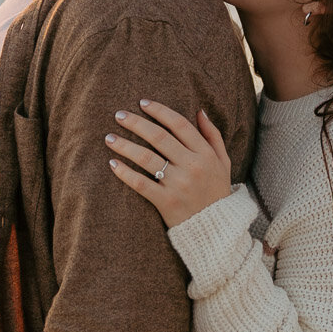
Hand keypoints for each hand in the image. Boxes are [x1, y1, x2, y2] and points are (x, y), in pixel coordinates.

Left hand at [106, 99, 232, 227]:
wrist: (216, 229)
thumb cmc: (217, 191)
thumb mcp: (223, 162)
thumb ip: (213, 135)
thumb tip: (199, 111)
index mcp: (205, 154)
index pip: (179, 124)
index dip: (159, 111)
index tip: (142, 103)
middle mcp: (192, 166)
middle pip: (159, 137)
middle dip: (136, 123)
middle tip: (119, 115)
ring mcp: (178, 185)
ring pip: (146, 158)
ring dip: (125, 145)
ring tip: (109, 138)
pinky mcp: (166, 202)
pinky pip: (141, 184)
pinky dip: (125, 173)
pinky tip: (113, 163)